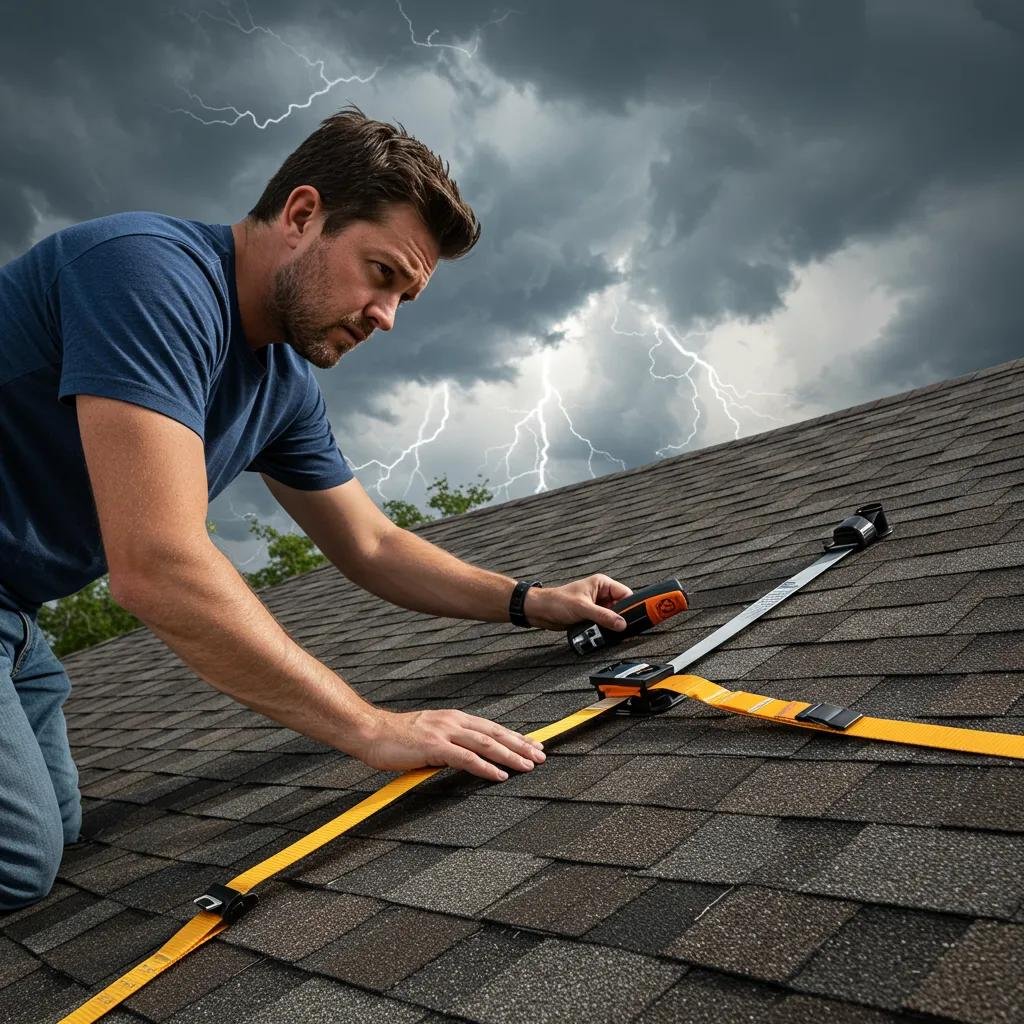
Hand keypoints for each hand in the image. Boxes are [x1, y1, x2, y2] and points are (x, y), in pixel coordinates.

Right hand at [354, 707, 545, 781]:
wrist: (369, 731)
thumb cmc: (394, 738)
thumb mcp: (427, 738)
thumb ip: (447, 746)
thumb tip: (464, 760)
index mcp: (452, 719)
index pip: (490, 728)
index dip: (513, 737)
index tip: (532, 744)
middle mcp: (452, 722)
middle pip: (494, 733)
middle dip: (520, 744)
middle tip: (541, 754)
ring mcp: (444, 733)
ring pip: (485, 743)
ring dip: (510, 755)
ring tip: (529, 765)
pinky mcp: (434, 747)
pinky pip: (466, 758)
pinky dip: (486, 767)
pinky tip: (500, 775)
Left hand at [522, 574, 632, 631]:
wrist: (540, 611)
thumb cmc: (557, 602)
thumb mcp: (583, 608)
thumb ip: (604, 616)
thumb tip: (622, 623)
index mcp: (602, 584)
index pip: (626, 594)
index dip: (631, 606)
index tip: (633, 618)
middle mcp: (601, 594)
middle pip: (621, 608)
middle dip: (619, 618)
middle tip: (618, 628)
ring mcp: (596, 606)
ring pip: (612, 618)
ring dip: (609, 626)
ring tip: (602, 629)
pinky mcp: (591, 616)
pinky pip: (603, 624)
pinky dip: (602, 629)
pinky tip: (598, 633)